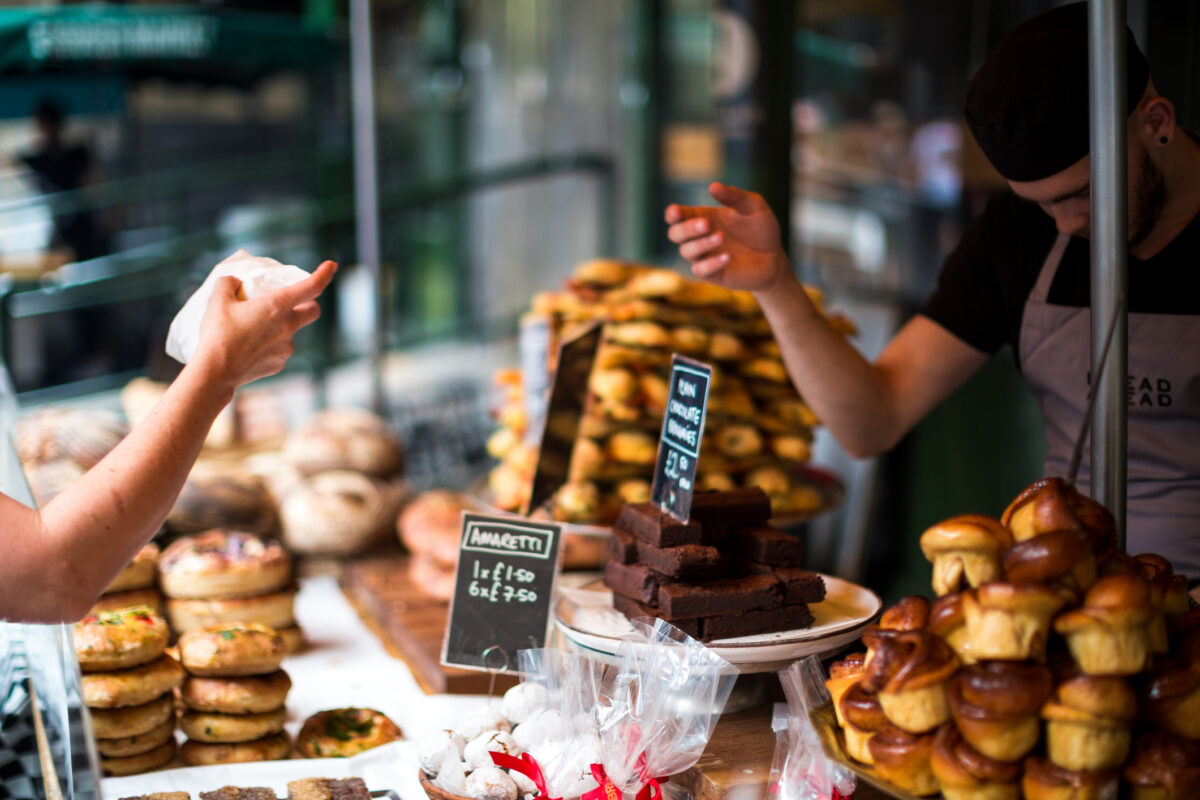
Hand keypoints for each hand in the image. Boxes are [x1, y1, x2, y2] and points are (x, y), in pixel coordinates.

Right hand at [192, 260, 336, 389]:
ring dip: (282, 327)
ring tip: (254, 329)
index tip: (331, 265)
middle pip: (313, 311)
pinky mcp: (279, 363)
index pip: (312, 286)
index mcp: (277, 305)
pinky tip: (251, 347)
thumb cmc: (217, 334)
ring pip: (292, 332)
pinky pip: (280, 349)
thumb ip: (228, 283)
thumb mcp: (217, 300)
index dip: (324, 274)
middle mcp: (288, 326)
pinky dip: (270, 345)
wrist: (216, 372)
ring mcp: (286, 347)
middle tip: (294, 301)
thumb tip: (234, 281)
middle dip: (308, 303)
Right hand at [665, 182, 789, 291]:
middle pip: (675, 234)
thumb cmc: (762, 229)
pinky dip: (711, 263)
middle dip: (687, 228)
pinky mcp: (713, 274)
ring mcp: (704, 257)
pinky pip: (700, 270)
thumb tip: (712, 186)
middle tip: (707, 224)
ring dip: (701, 244)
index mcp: (703, 218)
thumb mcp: (753, 206)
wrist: (775, 258)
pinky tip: (728, 256)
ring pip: (686, 251)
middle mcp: (699, 238)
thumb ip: (734, 196)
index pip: (678, 216)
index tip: (676, 211)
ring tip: (721, 237)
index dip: (672, 214)